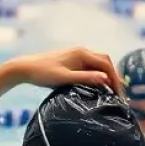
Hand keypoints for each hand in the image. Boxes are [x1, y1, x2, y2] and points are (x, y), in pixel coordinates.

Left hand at [7, 47, 122, 95]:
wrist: (26, 68)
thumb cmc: (43, 74)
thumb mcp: (65, 79)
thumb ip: (86, 78)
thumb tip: (106, 80)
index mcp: (82, 53)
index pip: (106, 65)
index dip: (115, 79)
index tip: (119, 94)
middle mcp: (81, 51)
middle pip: (105, 62)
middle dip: (113, 77)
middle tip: (118, 94)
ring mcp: (76, 54)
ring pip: (98, 64)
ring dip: (106, 76)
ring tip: (111, 91)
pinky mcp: (71, 60)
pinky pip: (90, 66)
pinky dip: (97, 75)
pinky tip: (96, 86)